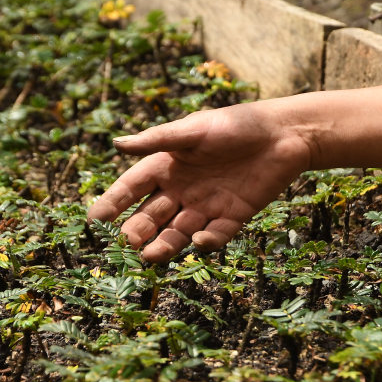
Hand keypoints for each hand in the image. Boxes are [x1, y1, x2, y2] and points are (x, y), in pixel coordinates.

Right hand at [87, 102, 313, 261]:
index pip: (133, 187)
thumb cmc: (237, 123)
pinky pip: (215, 235)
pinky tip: (198, 240)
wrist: (285, 134)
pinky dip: (206, 241)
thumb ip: (159, 140)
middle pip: (153, 215)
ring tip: (149, 257)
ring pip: (178, 231)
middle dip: (138, 230)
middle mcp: (183, 189)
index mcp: (168, 165)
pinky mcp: (233, 216)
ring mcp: (207, 205)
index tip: (95, 221)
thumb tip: (118, 144)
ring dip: (164, 244)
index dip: (114, 202)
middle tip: (125, 243)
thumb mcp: (195, 128)